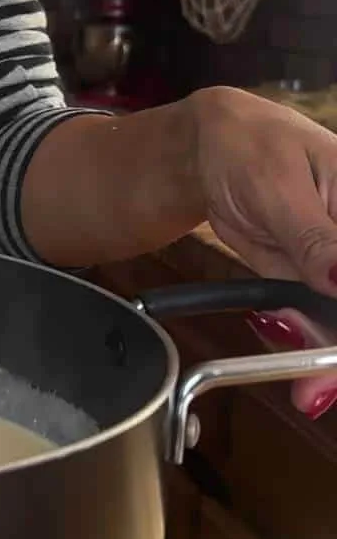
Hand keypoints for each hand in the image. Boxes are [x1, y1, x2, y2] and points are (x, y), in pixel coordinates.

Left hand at [190, 86, 336, 417]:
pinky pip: (318, 321)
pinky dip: (307, 344)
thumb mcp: (280, 186)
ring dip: (327, 360)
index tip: (334, 354)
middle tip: (318, 390)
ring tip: (310, 392)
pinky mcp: (315, 281)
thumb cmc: (252, 147)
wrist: (213, 150)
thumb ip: (317, 237)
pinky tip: (298, 365)